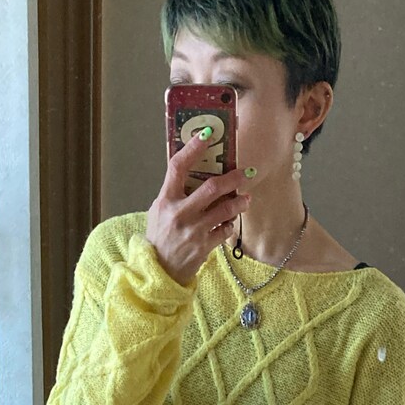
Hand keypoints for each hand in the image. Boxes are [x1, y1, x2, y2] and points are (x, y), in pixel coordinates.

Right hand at [145, 131, 251, 285]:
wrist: (158, 270)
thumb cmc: (160, 236)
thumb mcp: (160, 210)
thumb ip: (175, 193)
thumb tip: (197, 172)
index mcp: (166, 200)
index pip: (178, 167)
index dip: (193, 148)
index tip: (207, 134)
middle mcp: (179, 213)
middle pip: (211, 188)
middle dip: (233, 178)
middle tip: (246, 173)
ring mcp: (193, 230)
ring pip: (224, 210)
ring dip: (239, 203)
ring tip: (246, 198)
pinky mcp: (204, 246)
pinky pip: (225, 230)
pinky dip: (230, 224)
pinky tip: (229, 222)